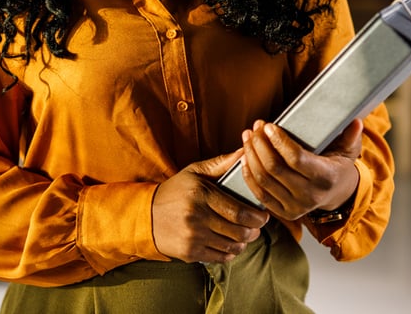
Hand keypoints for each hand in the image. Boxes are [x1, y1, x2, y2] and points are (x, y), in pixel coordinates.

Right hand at [151, 151, 270, 263]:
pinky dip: (230, 253)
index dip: (257, 217)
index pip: (238, 211)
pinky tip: (230, 244)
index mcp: (200, 194)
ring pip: (231, 246)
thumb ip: (221, 164)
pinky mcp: (190, 252)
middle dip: (254, 231)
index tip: (264, 216)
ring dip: (244, 242)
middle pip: (238, 231)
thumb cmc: (175, 191)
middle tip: (257, 227)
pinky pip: (220, 257)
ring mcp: (193, 237)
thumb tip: (244, 152)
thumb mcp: (194, 172)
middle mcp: (196, 216)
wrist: (146, 215)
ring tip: (245, 235)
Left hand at [240, 118, 362, 220]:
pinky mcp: (283, 213)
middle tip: (255, 127)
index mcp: (326, 177)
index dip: (279, 141)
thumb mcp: (347, 151)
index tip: (268, 126)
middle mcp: (310, 196)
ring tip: (248, 137)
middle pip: (275, 168)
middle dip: (260, 144)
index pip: (296, 159)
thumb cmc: (337, 166)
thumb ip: (350, 137)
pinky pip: (259, 194)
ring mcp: (295, 207)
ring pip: (264, 180)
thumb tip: (356, 122)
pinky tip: (244, 157)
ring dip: (251, 156)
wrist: (336, 195)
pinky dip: (248, 175)